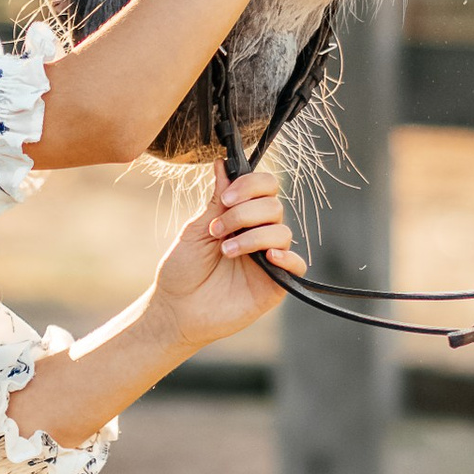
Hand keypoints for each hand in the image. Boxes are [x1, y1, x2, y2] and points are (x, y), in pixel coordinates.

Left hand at [151, 162, 303, 352]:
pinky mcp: (276, 283)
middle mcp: (259, 233)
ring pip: (282, 231)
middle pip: (274, 206)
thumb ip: (216, 199)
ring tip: (226, 251)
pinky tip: (266, 257)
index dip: (250, 185)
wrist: (176, 309)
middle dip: (244, 213)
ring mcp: (269, 258)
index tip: (227, 198)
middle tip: (217, 230)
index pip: (265, 187)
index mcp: (241, 216)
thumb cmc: (183, 270)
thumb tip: (224, 164)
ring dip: (252, 236)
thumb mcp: (196, 229)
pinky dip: (287, 257)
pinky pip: (297, 264)